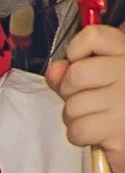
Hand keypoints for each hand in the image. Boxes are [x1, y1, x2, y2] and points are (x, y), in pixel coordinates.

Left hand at [49, 23, 124, 161]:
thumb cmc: (118, 108)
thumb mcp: (99, 82)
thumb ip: (75, 71)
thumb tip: (55, 71)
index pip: (94, 36)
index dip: (76, 51)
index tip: (81, 63)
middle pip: (75, 75)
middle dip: (70, 92)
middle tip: (88, 100)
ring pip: (73, 107)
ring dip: (76, 118)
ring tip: (96, 118)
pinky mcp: (120, 131)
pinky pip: (78, 130)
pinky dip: (82, 136)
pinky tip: (99, 133)